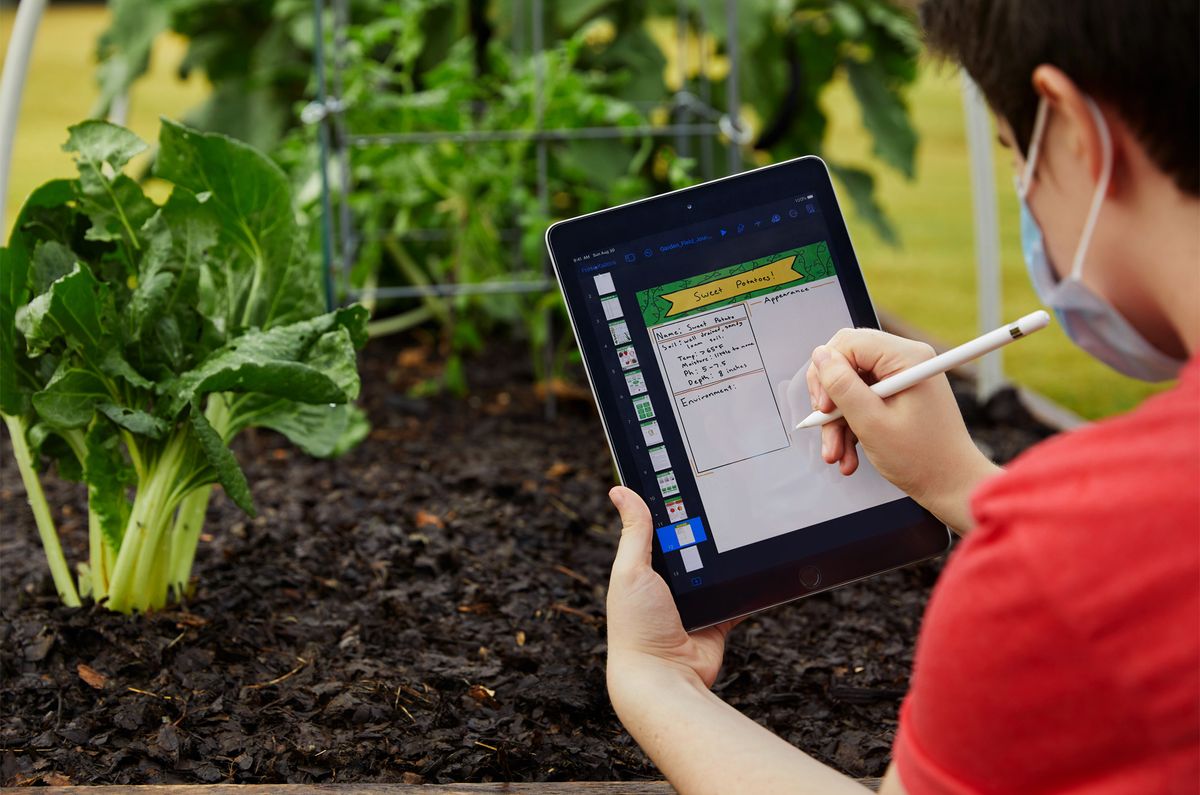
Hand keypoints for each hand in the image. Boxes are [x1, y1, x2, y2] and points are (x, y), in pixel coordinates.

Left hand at [605, 486, 740, 689]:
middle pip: (691, 547)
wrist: (665, 679)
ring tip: (743, 529)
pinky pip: (737, 598)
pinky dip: (747, 587)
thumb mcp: (631, 570)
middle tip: (725, 502)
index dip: (670, 508)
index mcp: (642, 570)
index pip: (658, 531)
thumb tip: (620, 490)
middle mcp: (667, 585)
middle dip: (704, 531)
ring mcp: (694, 604)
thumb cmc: (638, 627)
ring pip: (716, 570)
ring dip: (726, 559)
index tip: (687, 479)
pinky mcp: (718, 621)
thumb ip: (634, 532)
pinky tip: (758, 565)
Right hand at [805, 328, 999, 532]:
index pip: (848, 343)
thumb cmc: (922, 459)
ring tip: (837, 453)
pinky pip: (862, 400)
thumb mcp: (871, 423)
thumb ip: (841, 386)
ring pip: (850, 387)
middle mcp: (906, 361)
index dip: (828, 372)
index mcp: (907, 358)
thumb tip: (820, 356)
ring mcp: (901, 378)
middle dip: (831, 399)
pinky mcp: (898, 394)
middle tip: (825, 425)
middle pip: (846, 363)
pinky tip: (849, 453)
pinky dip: (851, 425)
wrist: (951, 485)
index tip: (825, 406)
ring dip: (838, 421)